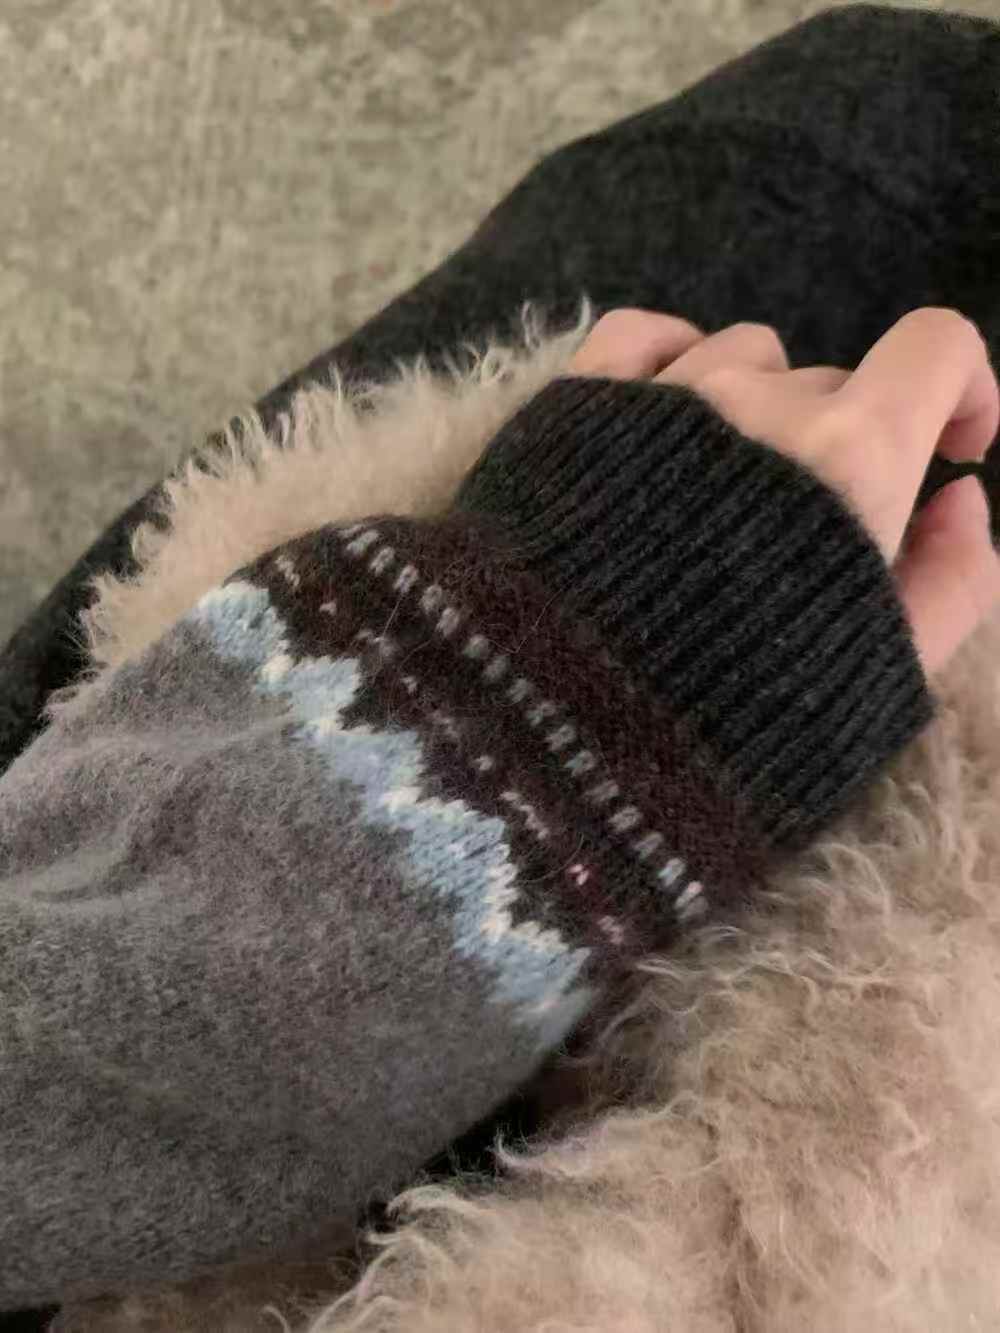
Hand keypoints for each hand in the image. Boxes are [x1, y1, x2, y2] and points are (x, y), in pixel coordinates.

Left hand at [569, 308, 999, 675]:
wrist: (554, 728)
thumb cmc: (729, 715)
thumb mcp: (882, 676)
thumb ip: (953, 580)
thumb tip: (963, 496)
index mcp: (847, 456)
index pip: (936, 350)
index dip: (963, 389)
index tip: (952, 448)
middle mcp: (757, 402)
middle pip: (834, 385)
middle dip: (845, 449)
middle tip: (803, 541)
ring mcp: (660, 393)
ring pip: (744, 360)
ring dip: (758, 412)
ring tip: (723, 501)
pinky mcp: (577, 403)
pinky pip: (643, 335)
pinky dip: (674, 359)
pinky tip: (672, 409)